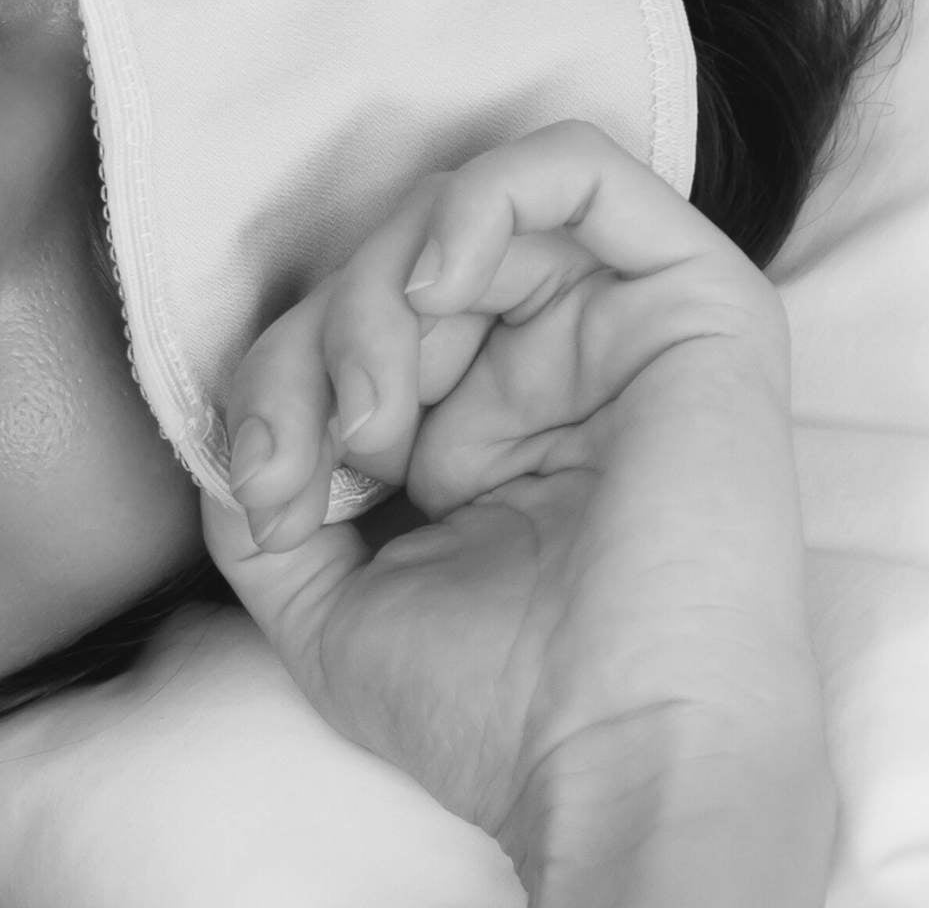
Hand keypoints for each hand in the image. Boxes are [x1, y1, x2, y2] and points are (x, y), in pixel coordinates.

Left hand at [205, 121, 834, 892]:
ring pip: (459, 217)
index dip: (275, 385)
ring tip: (377, 417)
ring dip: (378, 297)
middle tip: (319, 462)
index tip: (267, 496)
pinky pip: (584, 168)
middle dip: (313, 348)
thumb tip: (234, 420)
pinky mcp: (694, 307)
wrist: (610, 759)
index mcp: (475, 428)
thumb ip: (264, 484)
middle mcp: (549, 369)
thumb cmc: (490, 705)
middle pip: (387, 264)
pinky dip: (480, 201)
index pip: (342, 329)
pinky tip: (437, 286)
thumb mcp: (317, 592)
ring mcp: (619, 333)